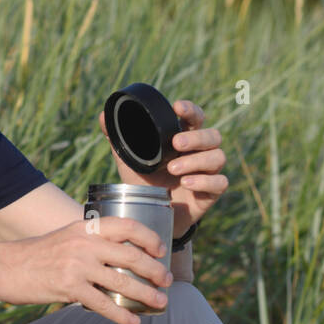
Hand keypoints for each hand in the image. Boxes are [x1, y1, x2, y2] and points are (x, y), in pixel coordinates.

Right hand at [3, 218, 173, 323]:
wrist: (6, 267)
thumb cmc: (37, 253)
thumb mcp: (66, 236)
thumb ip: (91, 241)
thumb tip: (120, 254)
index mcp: (86, 228)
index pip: (127, 226)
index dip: (149, 238)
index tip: (160, 250)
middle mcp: (85, 244)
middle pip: (131, 256)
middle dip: (155, 270)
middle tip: (167, 281)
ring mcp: (78, 267)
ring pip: (123, 282)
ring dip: (146, 294)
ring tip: (160, 302)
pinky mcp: (70, 289)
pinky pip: (104, 305)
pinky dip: (122, 315)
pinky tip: (133, 321)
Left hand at [97, 99, 227, 240]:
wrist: (151, 215)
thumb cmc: (144, 181)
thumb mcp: (129, 159)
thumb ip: (117, 137)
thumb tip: (103, 115)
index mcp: (184, 138)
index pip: (195, 118)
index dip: (191, 110)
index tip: (177, 107)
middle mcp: (200, 153)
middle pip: (212, 136)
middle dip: (196, 138)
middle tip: (176, 143)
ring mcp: (208, 172)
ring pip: (217, 157)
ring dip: (196, 161)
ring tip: (173, 169)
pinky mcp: (212, 193)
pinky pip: (220, 182)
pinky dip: (205, 181)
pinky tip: (187, 183)